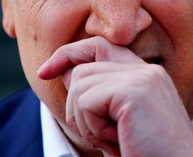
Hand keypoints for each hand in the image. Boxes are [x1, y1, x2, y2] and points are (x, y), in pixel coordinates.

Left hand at [37, 36, 192, 156]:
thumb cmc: (148, 156)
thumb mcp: (118, 124)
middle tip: (102, 136)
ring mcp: (142, 78)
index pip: (99, 46)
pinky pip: (86, 101)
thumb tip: (65, 71)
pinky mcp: (134, 92)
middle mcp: (146, 72)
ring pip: (80, 84)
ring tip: (113, 141)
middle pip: (83, 67)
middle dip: (76, 105)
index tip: (45, 72)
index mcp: (147, 77)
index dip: (68, 54)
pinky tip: (116, 142)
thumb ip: (99, 95)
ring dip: (86, 122)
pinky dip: (92, 128)